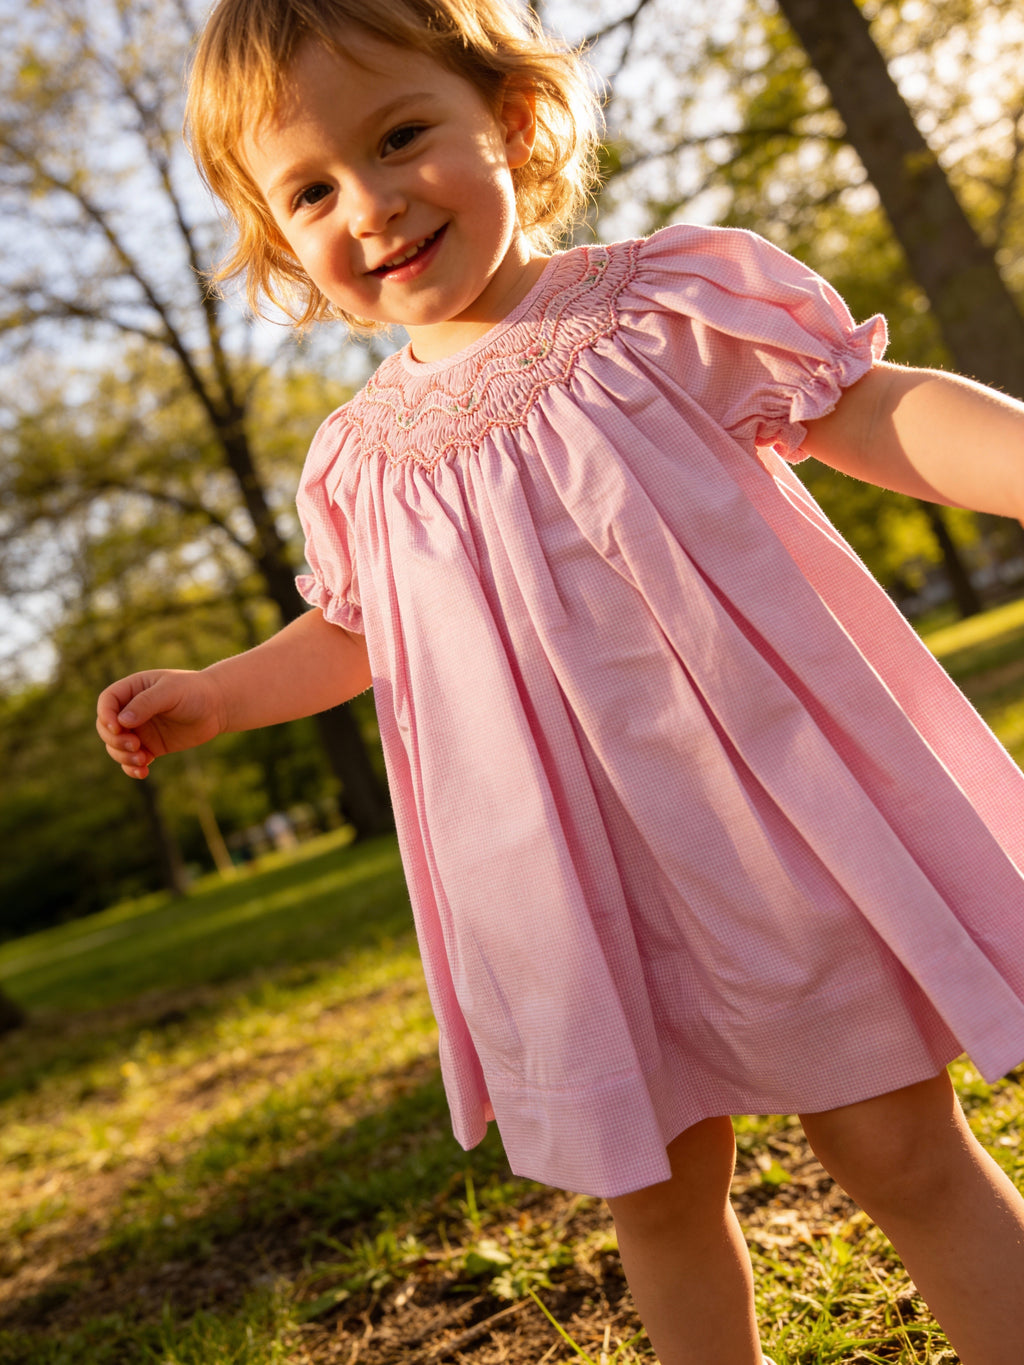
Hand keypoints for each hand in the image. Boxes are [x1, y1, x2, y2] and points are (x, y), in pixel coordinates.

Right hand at [96, 669, 227, 778]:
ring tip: (142, 760)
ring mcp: (140, 730)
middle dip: (115, 740)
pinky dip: (133, 768)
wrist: (217, 707)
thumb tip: (122, 722)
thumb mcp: (171, 691)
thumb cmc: (194, 691)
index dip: (106, 716)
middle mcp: (131, 710)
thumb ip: (146, 703)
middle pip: (107, 728)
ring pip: (117, 747)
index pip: (107, 702)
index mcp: (133, 690)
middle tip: (135, 746)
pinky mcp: (151, 747)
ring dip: (123, 757)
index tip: (118, 728)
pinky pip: (133, 760)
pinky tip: (143, 772)